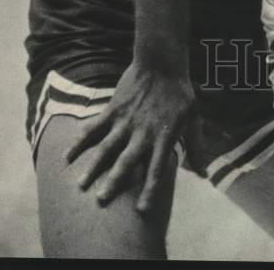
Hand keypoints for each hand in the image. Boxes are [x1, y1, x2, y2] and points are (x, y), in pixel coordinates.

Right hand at [65, 61, 196, 210]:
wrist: (162, 62)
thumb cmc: (180, 93)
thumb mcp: (194, 119)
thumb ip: (196, 148)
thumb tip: (205, 175)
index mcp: (165, 136)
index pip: (157, 168)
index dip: (150, 189)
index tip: (141, 210)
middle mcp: (144, 132)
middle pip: (127, 161)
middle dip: (114, 181)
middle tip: (101, 199)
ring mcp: (126, 120)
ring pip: (107, 147)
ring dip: (93, 166)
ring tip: (81, 184)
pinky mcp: (114, 109)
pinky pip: (95, 128)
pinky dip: (80, 141)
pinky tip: (68, 156)